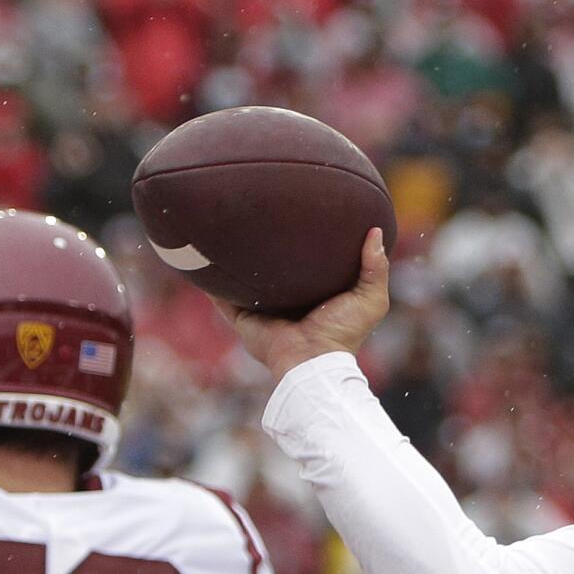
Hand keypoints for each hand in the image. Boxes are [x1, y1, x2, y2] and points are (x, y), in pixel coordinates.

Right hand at [216, 227, 389, 380]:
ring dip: (232, 261)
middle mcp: (285, 301)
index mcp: (313, 296)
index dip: (302, 245)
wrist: (313, 358)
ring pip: (243, 280)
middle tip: (256, 215)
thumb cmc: (343, 331)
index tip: (298, 216)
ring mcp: (261, 309)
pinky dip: (209, 280)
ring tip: (221, 229)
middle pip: (271, 271)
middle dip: (264, 249)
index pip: (305, 265)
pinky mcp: (242, 317)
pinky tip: (197, 257)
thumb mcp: (370, 299)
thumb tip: (376, 231)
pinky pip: (220, 296)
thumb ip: (375, 268)